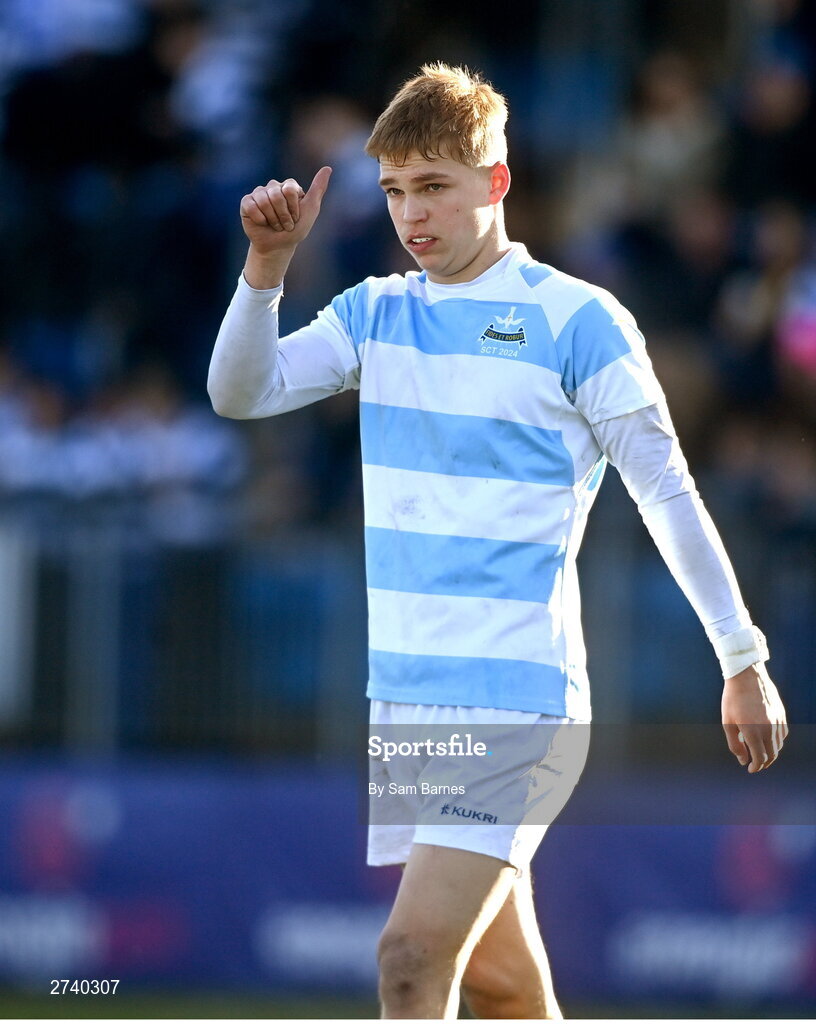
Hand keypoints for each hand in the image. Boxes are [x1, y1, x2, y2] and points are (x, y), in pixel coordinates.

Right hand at [240, 166, 331, 287]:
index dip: (293, 208)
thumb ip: (318, 189)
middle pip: (276, 195)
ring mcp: (259, 193)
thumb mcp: (311, 210)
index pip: (290, 189)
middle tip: (285, 225)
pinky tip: (262, 223)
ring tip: (275, 225)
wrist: (278, 247)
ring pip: (263, 200)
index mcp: (289, 186)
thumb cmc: (296, 230)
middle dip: (282, 215)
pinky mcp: (247, 202)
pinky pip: (251, 205)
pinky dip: (259, 218)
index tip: (296, 218)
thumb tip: (327, 168)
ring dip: (272, 219)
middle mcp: (273, 187)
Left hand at [721, 663, 787, 772]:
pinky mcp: (782, 715)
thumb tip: (743, 760)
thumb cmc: (733, 699)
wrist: (746, 676)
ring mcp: (777, 722)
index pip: (760, 758)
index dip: (756, 767)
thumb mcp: (728, 722)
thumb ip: (735, 744)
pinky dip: (777, 741)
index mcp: (753, 732)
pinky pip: (783, 734)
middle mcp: (768, 729)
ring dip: (770, 753)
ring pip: (778, 746)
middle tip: (756, 765)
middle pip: (772, 755)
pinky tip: (768, 740)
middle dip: (764, 763)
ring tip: (760, 753)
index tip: (750, 769)